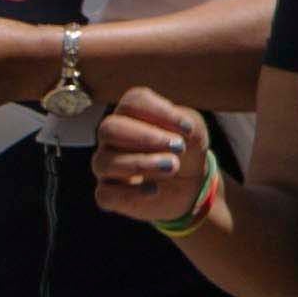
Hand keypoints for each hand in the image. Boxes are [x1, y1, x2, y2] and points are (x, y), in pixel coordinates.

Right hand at [86, 89, 212, 225]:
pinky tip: (154, 190)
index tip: (187, 128)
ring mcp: (106, 165)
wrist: (191, 182)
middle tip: (177, 147)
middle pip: (109, 128)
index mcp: (132, 114)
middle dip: (145, 137)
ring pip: (104, 162)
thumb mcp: (194, 132)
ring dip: (141, 164)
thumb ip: (185, 124)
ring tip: (172, 166)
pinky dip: (131, 193)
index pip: (132, 102)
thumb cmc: (187, 148)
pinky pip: (105, 194)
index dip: (160, 112)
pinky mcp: (108, 193)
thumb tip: (171, 136)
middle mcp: (112, 137)